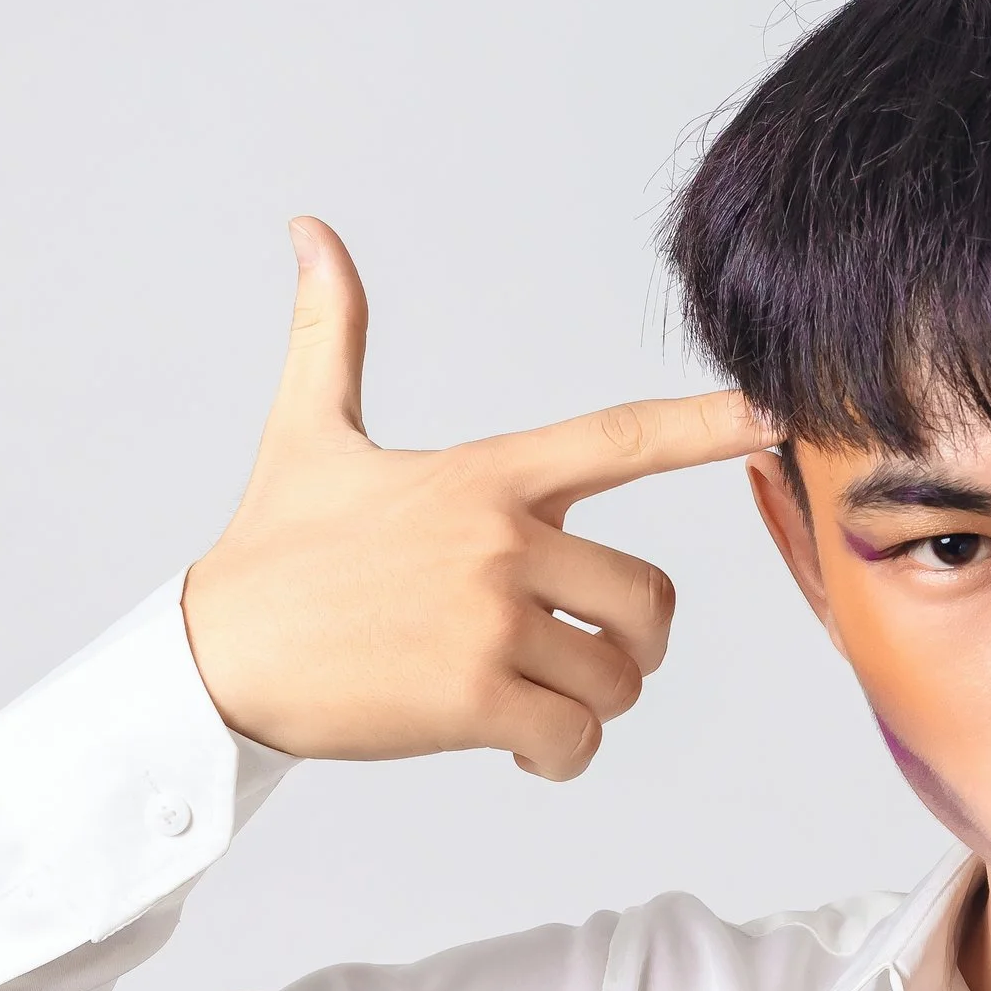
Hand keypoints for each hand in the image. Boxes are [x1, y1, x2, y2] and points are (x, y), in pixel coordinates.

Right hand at [181, 217, 775, 771]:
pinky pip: (575, 740)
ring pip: (616, 680)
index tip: (776, 416)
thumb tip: (309, 231)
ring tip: (533, 703)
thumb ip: (330, 334)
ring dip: (591, 706)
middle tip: (582, 661)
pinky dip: (561, 758)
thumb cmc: (272, 552)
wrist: (213, 656)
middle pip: (649, 599)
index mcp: (486, 475)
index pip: (621, 438)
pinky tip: (521, 749)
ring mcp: (491, 618)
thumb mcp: (306, 433)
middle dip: (634, 644)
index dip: (708, 426)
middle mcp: (502, 539)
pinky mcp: (474, 696)